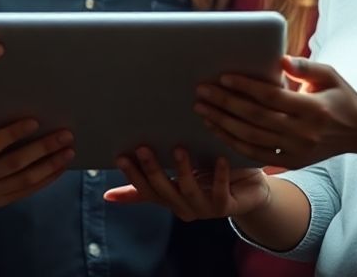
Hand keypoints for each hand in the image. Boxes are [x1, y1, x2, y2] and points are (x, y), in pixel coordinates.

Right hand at [0, 109, 72, 209]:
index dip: (11, 134)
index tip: (35, 122)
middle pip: (13, 163)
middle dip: (42, 148)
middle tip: (65, 134)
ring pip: (24, 179)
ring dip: (50, 164)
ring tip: (69, 150)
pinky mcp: (0, 202)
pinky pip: (28, 190)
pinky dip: (47, 178)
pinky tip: (61, 166)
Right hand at [104, 146, 269, 221]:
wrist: (249, 192)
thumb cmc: (210, 178)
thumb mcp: (176, 177)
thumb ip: (147, 184)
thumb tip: (107, 196)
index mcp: (170, 199)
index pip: (145, 189)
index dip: (133, 175)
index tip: (120, 156)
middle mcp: (184, 207)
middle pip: (164, 190)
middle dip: (152, 169)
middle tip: (143, 147)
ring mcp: (206, 209)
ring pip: (190, 192)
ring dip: (183, 171)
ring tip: (178, 149)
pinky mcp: (227, 207)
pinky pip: (221, 192)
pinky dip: (219, 176)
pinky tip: (219, 159)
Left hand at [195, 56, 356, 168]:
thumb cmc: (341, 96)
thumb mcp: (330, 75)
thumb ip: (305, 67)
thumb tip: (280, 59)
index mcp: (314, 109)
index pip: (272, 97)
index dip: (246, 88)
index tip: (223, 77)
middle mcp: (304, 133)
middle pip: (256, 119)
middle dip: (225, 104)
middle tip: (202, 92)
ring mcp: (297, 151)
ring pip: (251, 139)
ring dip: (223, 124)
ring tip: (203, 110)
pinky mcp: (292, 162)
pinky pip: (256, 155)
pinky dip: (234, 143)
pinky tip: (217, 130)